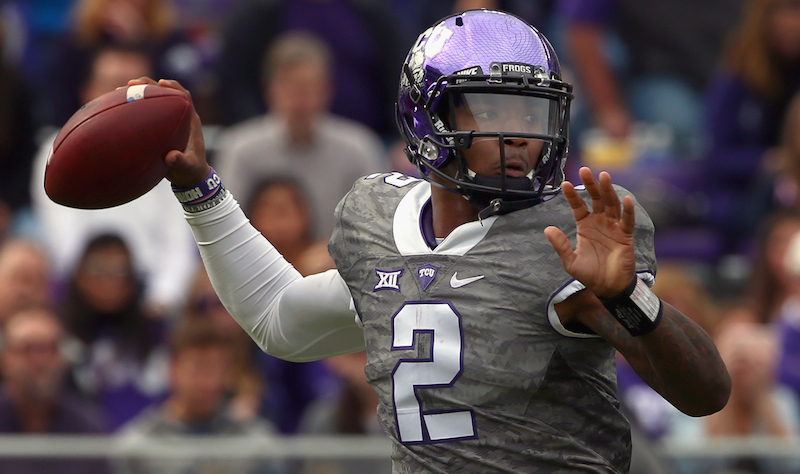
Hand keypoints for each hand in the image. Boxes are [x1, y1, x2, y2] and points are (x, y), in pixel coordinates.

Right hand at [127, 77, 209, 186]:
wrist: (188, 177)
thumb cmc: (190, 171)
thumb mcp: (187, 168)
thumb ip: (181, 162)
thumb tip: (171, 156)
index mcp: (190, 121)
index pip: (184, 97)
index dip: (174, 87)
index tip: (161, 83)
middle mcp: (179, 117)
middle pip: (165, 93)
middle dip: (149, 85)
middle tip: (131, 84)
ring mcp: (168, 121)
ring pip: (154, 100)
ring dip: (139, 93)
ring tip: (119, 91)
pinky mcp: (158, 127)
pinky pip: (145, 112)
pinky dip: (134, 107)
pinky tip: (118, 106)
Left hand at [544, 167, 635, 298]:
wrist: (608, 287)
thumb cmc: (589, 274)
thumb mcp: (570, 261)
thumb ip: (560, 245)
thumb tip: (547, 229)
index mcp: (585, 225)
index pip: (578, 206)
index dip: (573, 195)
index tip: (565, 184)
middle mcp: (599, 222)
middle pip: (595, 199)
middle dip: (591, 185)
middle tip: (585, 170)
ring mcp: (613, 227)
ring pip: (611, 204)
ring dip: (608, 190)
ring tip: (603, 176)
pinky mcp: (625, 235)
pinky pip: (627, 220)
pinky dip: (627, 210)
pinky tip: (625, 199)